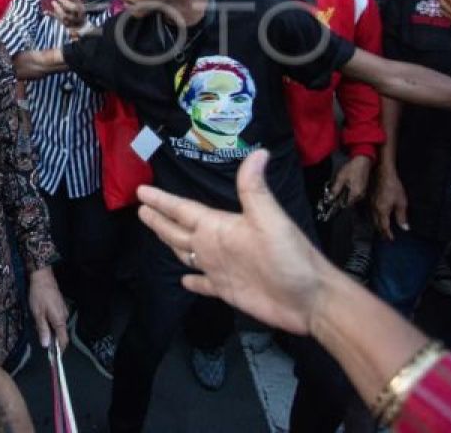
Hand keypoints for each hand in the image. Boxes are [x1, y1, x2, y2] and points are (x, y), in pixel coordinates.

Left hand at [27, 267, 67, 349]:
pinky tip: (42, 319)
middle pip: (61, 334)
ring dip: (51, 330)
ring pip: (58, 326)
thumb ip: (43, 329)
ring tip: (40, 327)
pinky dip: (51, 323)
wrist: (42, 277)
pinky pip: (57, 319)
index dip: (59, 350)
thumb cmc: (39, 295)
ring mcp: (63, 311)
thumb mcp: (37, 313)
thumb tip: (47, 345)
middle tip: (42, 341)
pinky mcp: (60, 306)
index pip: (63, 340)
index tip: (53, 357)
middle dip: (53, 340)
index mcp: (60, 320)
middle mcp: (64, 316)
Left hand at [50, 0, 84, 30]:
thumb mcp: (77, 4)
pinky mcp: (65, 24)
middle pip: (73, 8)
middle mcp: (78, 14)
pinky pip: (58, 19)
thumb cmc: (76, 11)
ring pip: (65, 15)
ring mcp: (71, 21)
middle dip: (65, 2)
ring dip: (58, 8)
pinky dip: (51, 15)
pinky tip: (45, 11)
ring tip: (53, 2)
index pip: (77, 1)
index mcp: (81, 7)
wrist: (79, 25)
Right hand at [136, 149, 328, 335]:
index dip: (163, 201)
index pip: (184, 209)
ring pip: (186, 252)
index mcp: (221, 226)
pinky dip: (193, 282)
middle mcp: (216, 244)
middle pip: (179, 229)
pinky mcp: (227, 290)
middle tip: (140, 209)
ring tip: (156, 233)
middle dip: (159, 219)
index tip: (142, 190)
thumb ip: (255, 189)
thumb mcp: (270, 220)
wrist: (310, 298)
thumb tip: (258, 152)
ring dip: (170, 242)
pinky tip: (185, 281)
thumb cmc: (291, 258)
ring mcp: (221, 268)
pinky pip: (203, 284)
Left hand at [331, 155, 371, 204]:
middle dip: (341, 199)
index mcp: (356, 194)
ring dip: (345, 195)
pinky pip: (355, 194)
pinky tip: (345, 185)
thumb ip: (336, 189)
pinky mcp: (363, 188)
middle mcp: (361, 195)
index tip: (331, 200)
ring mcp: (363, 192)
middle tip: (334, 192)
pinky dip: (349, 192)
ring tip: (339, 187)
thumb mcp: (341, 178)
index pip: (346, 204)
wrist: (363, 160)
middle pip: (349, 202)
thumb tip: (331, 199)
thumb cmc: (351, 168)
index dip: (338, 203)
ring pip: (352, 198)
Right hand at [372, 167, 408, 239]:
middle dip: (382, 232)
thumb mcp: (401, 202)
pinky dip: (374, 218)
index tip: (391, 239)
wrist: (383, 174)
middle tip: (386, 236)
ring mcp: (370, 204)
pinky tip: (377, 217)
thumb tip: (404, 228)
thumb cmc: (393, 186)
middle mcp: (374, 209)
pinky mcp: (369, 199)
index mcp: (382, 211)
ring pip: (372, 219)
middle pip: (377, 225)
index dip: (388, 235)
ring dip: (377, 225)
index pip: (384, 227)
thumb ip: (402, 217)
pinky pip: (370, 212)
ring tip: (382, 229)